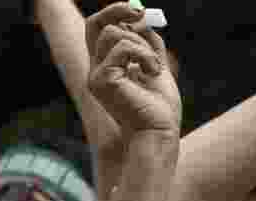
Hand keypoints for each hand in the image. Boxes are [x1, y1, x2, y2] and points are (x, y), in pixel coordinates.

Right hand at [86, 2, 181, 138]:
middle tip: (141, 12)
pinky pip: (123, 47)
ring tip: (155, 66)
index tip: (139, 12)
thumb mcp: (156, 67)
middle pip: (95, 25)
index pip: (99, 30)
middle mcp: (96, 70)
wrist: (161, 132)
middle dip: (118, 10)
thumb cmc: (160, 109)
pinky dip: (144, 55)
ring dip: (142, 45)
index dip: (115, 14)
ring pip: (113, 34)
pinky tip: (153, 72)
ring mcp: (96, 76)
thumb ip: (148, 44)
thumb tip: (142, 19)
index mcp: (107, 67)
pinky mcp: (102, 80)